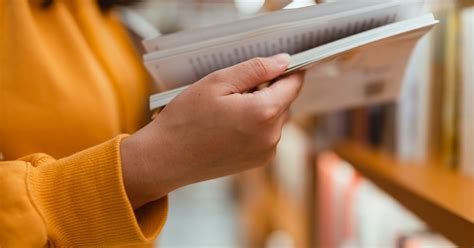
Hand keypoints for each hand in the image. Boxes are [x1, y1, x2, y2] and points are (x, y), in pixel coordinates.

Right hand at [121, 54, 303, 208]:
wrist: (166, 159)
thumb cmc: (186, 118)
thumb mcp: (217, 82)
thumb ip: (255, 69)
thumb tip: (284, 61)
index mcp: (264, 112)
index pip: (294, 83)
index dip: (287, 70)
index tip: (276, 63)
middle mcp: (272, 135)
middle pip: (285, 101)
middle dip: (268, 90)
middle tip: (235, 88)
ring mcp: (266, 152)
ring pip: (276, 118)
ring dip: (261, 108)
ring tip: (228, 109)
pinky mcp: (258, 162)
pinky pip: (267, 134)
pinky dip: (255, 125)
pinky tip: (229, 125)